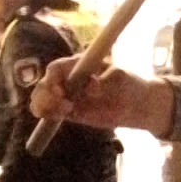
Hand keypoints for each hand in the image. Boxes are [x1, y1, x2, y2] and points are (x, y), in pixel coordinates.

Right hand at [29, 57, 174, 138]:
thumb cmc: (130, 84)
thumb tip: (91, 84)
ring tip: (63, 111)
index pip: (56, 68)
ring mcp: (67, 95)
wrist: (138, 104)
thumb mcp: (120, 78)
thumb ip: (104, 80)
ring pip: (42, 98)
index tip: (60, 91)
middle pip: (44, 83)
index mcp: (79, 65)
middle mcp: (69, 79)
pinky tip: (59, 116)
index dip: (52, 78)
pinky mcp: (68, 111)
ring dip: (44, 105)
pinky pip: (50, 112)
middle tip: (63, 104)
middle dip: (45, 94)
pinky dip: (48, 114)